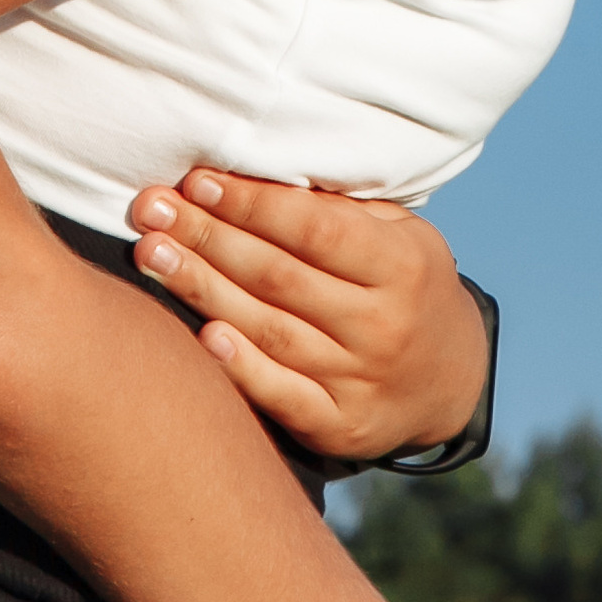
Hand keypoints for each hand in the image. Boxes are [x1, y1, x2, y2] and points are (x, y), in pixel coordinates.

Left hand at [128, 170, 489, 464]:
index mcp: (402, 267)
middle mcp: (384, 326)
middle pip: (279, 277)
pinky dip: (240, 368)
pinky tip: (200, 336)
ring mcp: (362, 381)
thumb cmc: (405, 285)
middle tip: (150, 210)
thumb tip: (252, 173)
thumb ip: (339, 210)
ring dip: (202, 290)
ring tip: (151, 255)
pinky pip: (281, 396)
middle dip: (207, 238)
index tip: (197, 181)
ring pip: (269, 330)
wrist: (450, 381)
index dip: (252, 205)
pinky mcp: (340, 427)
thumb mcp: (400, 235)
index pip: (315, 230)